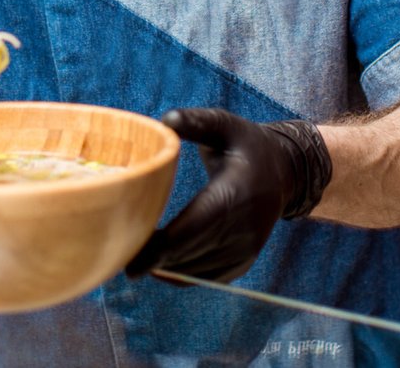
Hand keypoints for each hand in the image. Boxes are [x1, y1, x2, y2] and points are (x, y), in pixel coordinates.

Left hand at [125, 108, 331, 282]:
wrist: (284, 173)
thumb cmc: (245, 145)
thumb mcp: (225, 125)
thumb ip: (197, 121)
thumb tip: (165, 121)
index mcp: (236, 193)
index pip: (194, 227)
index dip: (161, 247)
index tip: (129, 257)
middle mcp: (244, 228)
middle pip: (188, 254)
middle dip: (151, 258)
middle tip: (115, 251)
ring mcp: (244, 250)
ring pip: (193, 271)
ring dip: (161, 268)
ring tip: (131, 254)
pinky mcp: (241, 263)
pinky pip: (203, 278)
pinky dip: (177, 274)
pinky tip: (156, 263)